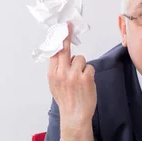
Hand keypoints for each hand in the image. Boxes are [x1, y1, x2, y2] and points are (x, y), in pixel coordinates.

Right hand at [48, 23, 96, 140]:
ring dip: (82, 66)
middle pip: (65, 49)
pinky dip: (89, 73)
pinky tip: (86, 83)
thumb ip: (56, 69)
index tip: (61, 28)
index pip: (54, 51)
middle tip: (69, 25)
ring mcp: (74, 75)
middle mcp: (61, 73)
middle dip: (67, 35)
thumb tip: (60, 53)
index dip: (58, 39)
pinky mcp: (86, 77)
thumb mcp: (54, 84)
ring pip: (81, 58)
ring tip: (80, 79)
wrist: (74, 116)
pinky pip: (89, 67)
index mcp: (52, 74)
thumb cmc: (66, 100)